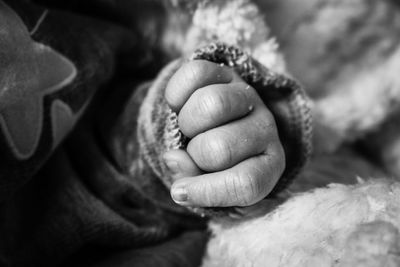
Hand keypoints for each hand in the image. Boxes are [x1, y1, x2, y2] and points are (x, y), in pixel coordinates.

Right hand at [163, 60, 284, 206]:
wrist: (213, 126)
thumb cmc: (212, 162)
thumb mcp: (207, 182)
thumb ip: (192, 179)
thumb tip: (174, 158)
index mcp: (268, 165)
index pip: (246, 183)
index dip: (207, 191)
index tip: (180, 191)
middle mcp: (265, 128)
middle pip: (220, 147)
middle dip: (195, 154)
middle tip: (194, 150)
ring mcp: (248, 95)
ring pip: (211, 105)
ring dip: (186, 122)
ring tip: (189, 128)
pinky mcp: (227, 71)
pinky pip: (194, 75)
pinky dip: (176, 94)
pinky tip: (180, 105)